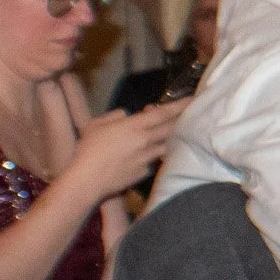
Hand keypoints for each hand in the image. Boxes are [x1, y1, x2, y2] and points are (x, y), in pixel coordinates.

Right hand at [66, 100, 187, 200]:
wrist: (87, 179)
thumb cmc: (88, 149)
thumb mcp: (96, 125)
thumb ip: (114, 117)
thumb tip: (128, 116)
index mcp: (134, 126)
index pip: (162, 114)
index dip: (178, 106)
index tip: (191, 100)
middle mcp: (145, 141)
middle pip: (170, 129)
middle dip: (181, 120)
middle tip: (190, 114)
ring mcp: (147, 158)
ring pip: (165, 146)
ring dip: (169, 139)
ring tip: (170, 134)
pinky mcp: (144, 172)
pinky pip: (152, 161)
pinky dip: (152, 156)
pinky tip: (143, 156)